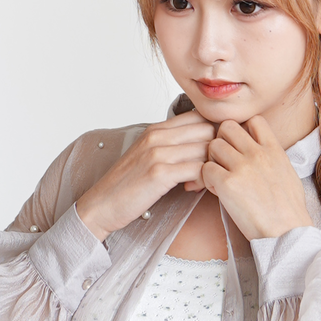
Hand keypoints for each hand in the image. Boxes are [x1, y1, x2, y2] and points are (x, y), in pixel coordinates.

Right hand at [75, 116, 210, 238]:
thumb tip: (199, 143)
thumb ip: (170, 145)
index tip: (216, 151)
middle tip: (216, 167)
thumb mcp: (147, 155)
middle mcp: (157, 136)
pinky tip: (196, 188)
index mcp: (156, 129)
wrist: (101, 204)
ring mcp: (158, 153)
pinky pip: (198, 169)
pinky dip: (204, 180)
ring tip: (206, 180)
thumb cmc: (127, 184)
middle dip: (218, 149)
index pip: (200, 116)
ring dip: (212, 166)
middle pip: (208, 129)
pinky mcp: (160, 173)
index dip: (215, 132)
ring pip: (206, 149)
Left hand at [200, 118, 315, 242]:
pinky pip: (205, 169)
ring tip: (219, 177)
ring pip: (213, 146)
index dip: (242, 129)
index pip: (253, 120)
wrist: (287, 233)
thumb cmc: (289, 211)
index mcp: (274, 150)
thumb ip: (272, 157)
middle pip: (227, 127)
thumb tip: (262, 152)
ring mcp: (242, 167)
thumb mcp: (287, 173)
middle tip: (222, 160)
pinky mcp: (228, 184)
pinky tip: (216, 191)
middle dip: (221, 141)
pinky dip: (206, 180)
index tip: (239, 144)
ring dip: (211, 160)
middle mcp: (257, 153)